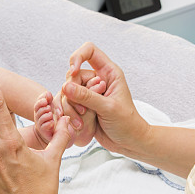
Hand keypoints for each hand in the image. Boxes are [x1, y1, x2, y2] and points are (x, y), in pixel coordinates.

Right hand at [63, 42, 149, 156]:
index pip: (89, 51)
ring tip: (81, 122)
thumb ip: (87, 96)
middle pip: (73, 74)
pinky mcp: (83, 105)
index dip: (78, 57)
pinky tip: (78, 125)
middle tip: (82, 110)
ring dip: (70, 106)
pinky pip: (68, 103)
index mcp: (109, 72)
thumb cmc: (126, 123)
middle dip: (72, 92)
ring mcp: (89, 93)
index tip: (73, 72)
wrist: (129, 142)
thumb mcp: (108, 108)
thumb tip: (66, 86)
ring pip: (68, 90)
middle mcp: (97, 80)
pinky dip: (69, 113)